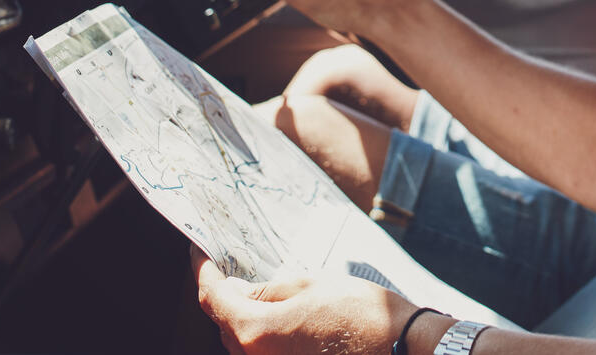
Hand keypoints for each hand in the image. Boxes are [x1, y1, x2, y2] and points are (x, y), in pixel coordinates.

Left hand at [194, 248, 418, 354]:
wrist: (398, 347)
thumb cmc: (359, 313)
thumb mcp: (308, 285)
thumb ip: (265, 290)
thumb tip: (236, 289)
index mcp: (255, 331)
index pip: (212, 298)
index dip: (202, 271)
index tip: (198, 251)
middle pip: (223, 322)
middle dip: (223, 294)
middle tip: (229, 267)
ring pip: (241, 340)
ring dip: (242, 315)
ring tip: (253, 288)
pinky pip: (261, 352)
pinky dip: (260, 332)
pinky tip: (275, 315)